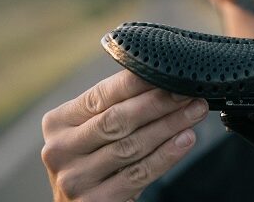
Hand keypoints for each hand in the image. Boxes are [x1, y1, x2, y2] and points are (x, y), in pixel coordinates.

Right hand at [41, 70, 207, 201]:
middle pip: (117, 119)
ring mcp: (75, 179)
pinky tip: (185, 140)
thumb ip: (116, 108)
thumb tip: (163, 80)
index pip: (101, 95)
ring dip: (169, 125)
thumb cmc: (94, 160)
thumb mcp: (93, 132)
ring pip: (131, 145)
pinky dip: (166, 154)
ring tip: (195, 112)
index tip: (168, 73)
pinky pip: (139, 173)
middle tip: (187, 93)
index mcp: (58, 123)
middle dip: (158, 103)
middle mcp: (60, 150)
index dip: (137, 83)